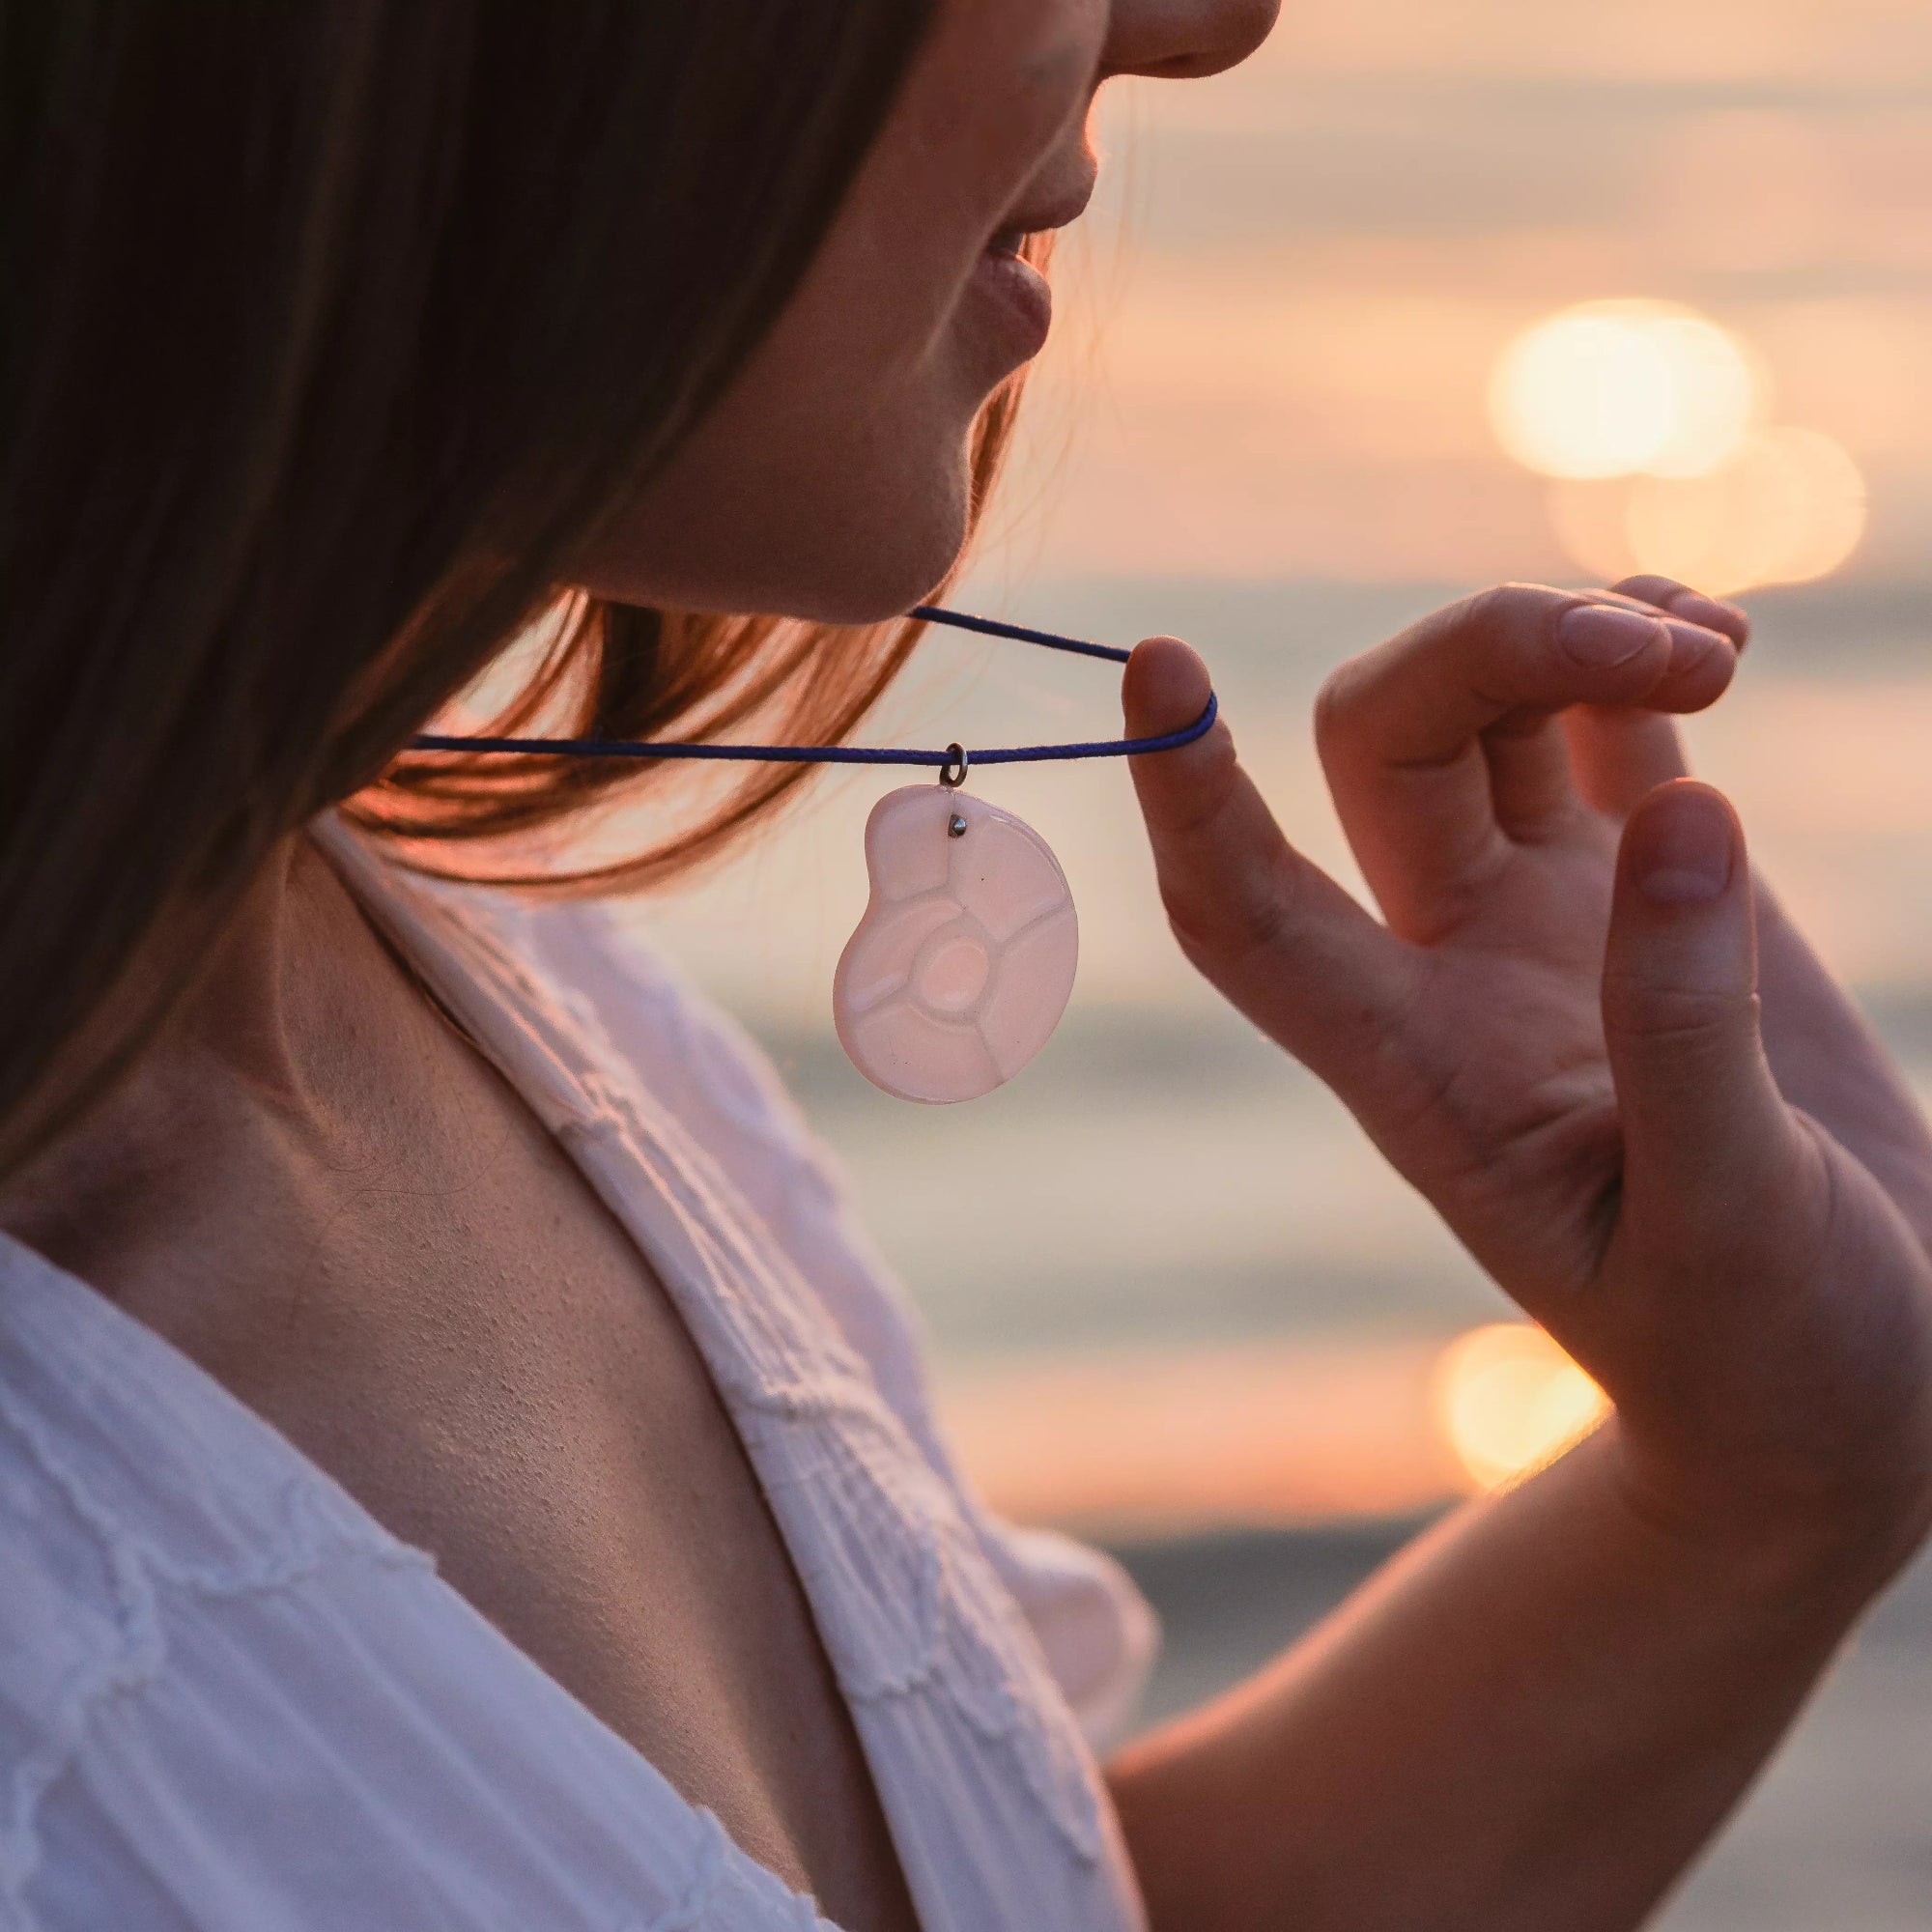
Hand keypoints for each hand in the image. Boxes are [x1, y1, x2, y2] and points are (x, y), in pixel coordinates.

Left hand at [1124, 579, 1931, 1569]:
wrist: (1860, 1376)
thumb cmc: (1769, 1356)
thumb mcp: (1731, 1226)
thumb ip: (1687, 1039)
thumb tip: (1679, 812)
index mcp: (1420, 1072)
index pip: (1245, 916)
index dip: (1185, 796)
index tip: (1155, 661)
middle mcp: (1453, 974)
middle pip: (1382, 748)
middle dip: (1485, 652)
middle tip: (1657, 653)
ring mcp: (1546, 921)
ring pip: (1482, 713)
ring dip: (1568, 638)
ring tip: (1711, 647)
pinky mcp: (1652, 890)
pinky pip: (1603, 732)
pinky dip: (1632, 655)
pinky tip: (1707, 636)